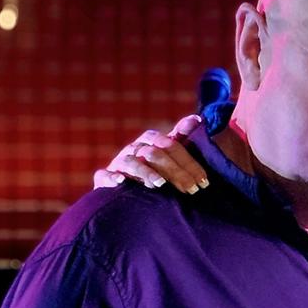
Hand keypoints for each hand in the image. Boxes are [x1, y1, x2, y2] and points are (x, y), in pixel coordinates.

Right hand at [93, 115, 208, 194]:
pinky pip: (104, 175)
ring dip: (146, 173)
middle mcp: (134, 148)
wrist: (126, 183)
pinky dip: (111, 178)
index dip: (189, 163)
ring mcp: (118, 162)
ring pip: (131, 163)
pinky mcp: (104, 177)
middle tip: (190, 188)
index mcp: (151, 140)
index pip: (171, 146)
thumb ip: (181, 136)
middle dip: (175, 172)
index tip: (204, 180)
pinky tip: (121, 182)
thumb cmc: (154, 166)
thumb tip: (197, 118)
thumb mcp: (168, 151)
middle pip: (155, 154)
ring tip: (160, 184)